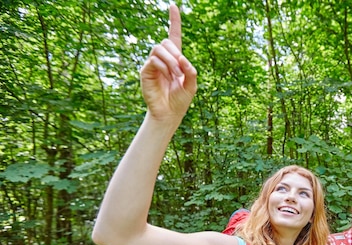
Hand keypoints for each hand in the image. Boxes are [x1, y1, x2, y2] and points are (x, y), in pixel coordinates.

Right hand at [140, 4, 196, 121]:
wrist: (169, 113)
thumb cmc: (180, 100)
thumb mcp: (192, 85)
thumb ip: (191, 71)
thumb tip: (184, 60)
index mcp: (176, 59)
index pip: (174, 36)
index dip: (174, 21)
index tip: (174, 6)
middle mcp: (163, 59)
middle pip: (166, 41)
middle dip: (176, 53)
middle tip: (181, 70)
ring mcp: (153, 64)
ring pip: (159, 49)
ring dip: (171, 60)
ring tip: (176, 75)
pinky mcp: (146, 71)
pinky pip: (154, 60)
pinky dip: (164, 67)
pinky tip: (168, 77)